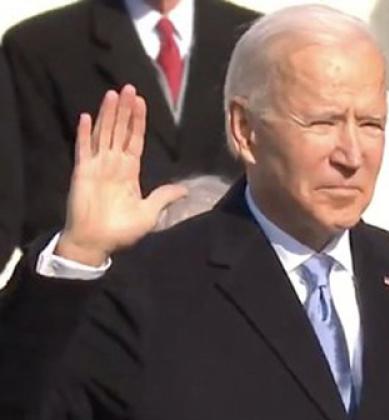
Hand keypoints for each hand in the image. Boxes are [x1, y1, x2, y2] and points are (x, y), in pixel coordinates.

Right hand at [57, 85, 185, 265]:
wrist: (97, 242)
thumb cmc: (121, 231)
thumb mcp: (149, 213)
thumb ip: (164, 197)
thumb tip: (185, 190)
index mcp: (129, 172)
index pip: (135, 140)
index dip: (138, 121)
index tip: (141, 102)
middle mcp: (114, 164)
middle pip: (120, 131)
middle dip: (125, 110)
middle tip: (129, 88)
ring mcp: (97, 166)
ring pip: (104, 134)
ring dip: (108, 114)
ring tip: (112, 94)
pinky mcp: (83, 171)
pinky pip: (83, 149)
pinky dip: (84, 133)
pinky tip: (86, 117)